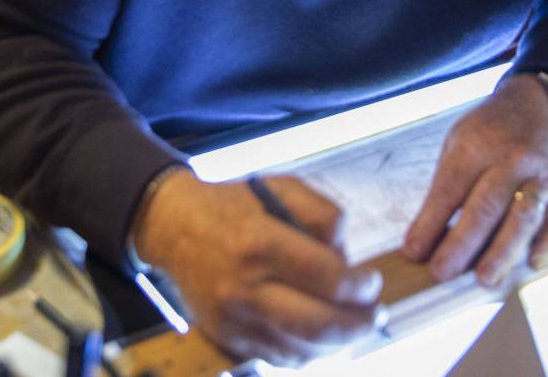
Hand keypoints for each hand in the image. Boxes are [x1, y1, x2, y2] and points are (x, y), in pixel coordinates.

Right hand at [132, 170, 382, 366]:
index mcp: (260, 243)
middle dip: (359, 324)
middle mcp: (245, 287)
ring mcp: (234, 318)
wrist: (174, 227)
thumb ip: (324, 215)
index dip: (362, 286)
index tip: (371, 281)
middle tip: (373, 313)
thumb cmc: (232, 205)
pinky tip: (317, 334)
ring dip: (338, 344)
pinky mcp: (227, 337)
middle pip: (321, 325)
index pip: (330, 279)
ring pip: (303, 351)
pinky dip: (307, 353)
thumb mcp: (281, 188)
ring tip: (349, 325)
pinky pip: (279, 359)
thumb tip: (347, 258)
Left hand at [404, 73, 547, 285]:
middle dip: (461, 244)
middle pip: (484, 208)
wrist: (539, 107)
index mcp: (475, 147)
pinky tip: (532, 263)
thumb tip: (426, 232)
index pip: (448, 190)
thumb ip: (446, 185)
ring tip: (484, 279)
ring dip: (502, 253)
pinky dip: (546, 246)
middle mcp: (510, 161)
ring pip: (522, 219)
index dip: (429, 223)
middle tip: (442, 273)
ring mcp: (540, 177)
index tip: (413, 252)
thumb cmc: (488, 132)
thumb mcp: (457, 143)